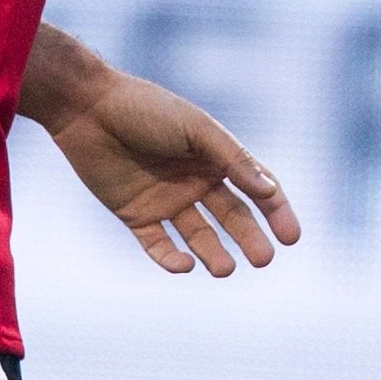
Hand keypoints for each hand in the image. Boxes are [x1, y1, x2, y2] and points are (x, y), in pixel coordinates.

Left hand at [40, 64, 302, 277]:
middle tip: (264, 260)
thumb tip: (269, 191)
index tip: (292, 238)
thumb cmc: (147, 110)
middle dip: (250, 239)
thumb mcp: (197, 130)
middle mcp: (196, 181)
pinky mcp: (136, 216)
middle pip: (232, 217)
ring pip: (199, 236)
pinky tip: (184, 266)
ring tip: (224, 270)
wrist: (88, 109)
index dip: (277, 212)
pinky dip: (171, 259)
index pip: (257, 189)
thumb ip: (232, 160)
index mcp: (216, 157)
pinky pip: (158, 244)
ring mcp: (166, 200)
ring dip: (214, 254)